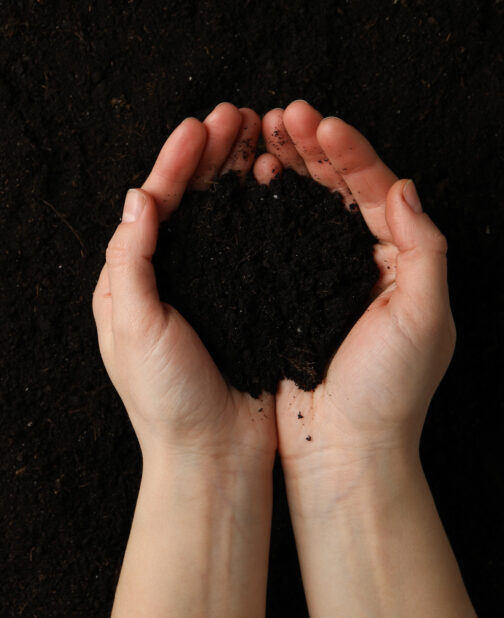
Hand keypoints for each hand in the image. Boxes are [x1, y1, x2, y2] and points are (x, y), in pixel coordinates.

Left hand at [92, 103, 276, 470]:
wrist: (210, 454)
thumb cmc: (164, 399)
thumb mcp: (133, 327)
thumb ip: (131, 262)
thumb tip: (137, 196)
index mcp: (128, 284)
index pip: (150, 207)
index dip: (174, 164)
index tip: (199, 127)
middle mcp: (163, 281)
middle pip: (186, 203)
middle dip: (207, 157)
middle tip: (235, 115)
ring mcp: (204, 291)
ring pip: (218, 218)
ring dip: (234, 174)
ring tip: (257, 135)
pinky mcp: (239, 305)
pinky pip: (248, 247)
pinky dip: (259, 212)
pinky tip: (276, 187)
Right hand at [261, 100, 455, 492]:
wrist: (342, 449)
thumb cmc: (389, 391)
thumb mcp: (424, 317)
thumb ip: (424, 249)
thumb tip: (403, 185)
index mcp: (400, 260)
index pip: (375, 189)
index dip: (347, 152)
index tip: (316, 124)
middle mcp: (359, 261)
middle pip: (336, 189)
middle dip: (310, 148)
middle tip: (280, 116)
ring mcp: (317, 277)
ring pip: (302, 208)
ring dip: (285, 168)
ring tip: (259, 136)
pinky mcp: (283, 296)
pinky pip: (272, 240)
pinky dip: (261, 208)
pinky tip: (245, 186)